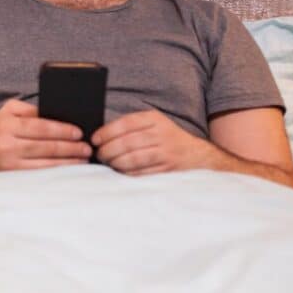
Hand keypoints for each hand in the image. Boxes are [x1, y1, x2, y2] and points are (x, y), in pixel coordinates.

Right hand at [0, 99, 90, 172]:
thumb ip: (31, 111)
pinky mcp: (14, 176)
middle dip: (70, 147)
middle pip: (46, 146)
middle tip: (87, 147)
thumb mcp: (8, 112)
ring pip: (46, 163)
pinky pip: (41, 174)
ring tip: (84, 157)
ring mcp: (11, 163)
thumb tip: (58, 115)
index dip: (62, 130)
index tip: (78, 132)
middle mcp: (8, 144)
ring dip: (68, 161)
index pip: (40, 127)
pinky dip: (58, 171)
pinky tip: (70, 167)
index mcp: (8, 125)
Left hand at [92, 110, 212, 174]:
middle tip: (99, 154)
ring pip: (133, 159)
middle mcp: (161, 134)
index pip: (125, 123)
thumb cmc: (167, 139)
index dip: (106, 132)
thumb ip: (132, 126)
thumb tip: (100, 136)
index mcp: (154, 119)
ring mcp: (166, 152)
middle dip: (108, 150)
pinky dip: (128, 173)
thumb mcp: (153, 124)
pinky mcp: (168, 169)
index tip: (95, 140)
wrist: (198, 156)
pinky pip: (142, 172)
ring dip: (116, 163)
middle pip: (127, 142)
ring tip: (109, 163)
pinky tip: (121, 171)